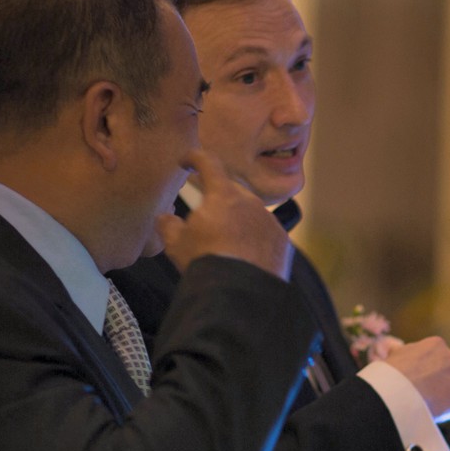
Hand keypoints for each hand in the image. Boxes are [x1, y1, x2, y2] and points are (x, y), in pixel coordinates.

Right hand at [156, 150, 291, 280]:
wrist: (239, 292)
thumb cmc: (205, 262)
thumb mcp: (176, 243)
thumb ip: (168, 224)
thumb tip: (166, 218)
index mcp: (224, 195)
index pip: (209, 163)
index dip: (195, 158)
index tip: (187, 161)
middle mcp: (252, 203)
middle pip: (232, 192)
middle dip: (218, 199)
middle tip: (207, 216)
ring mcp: (270, 222)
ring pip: (251, 213)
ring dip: (239, 221)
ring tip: (226, 243)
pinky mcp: (283, 243)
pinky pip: (266, 234)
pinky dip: (256, 239)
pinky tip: (246, 255)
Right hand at [383, 336, 449, 428]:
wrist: (393, 393)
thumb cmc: (386, 377)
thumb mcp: (392, 359)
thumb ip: (400, 357)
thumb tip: (394, 354)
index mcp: (434, 345)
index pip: (441, 357)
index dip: (436, 369)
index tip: (429, 379)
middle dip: (448, 382)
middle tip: (435, 397)